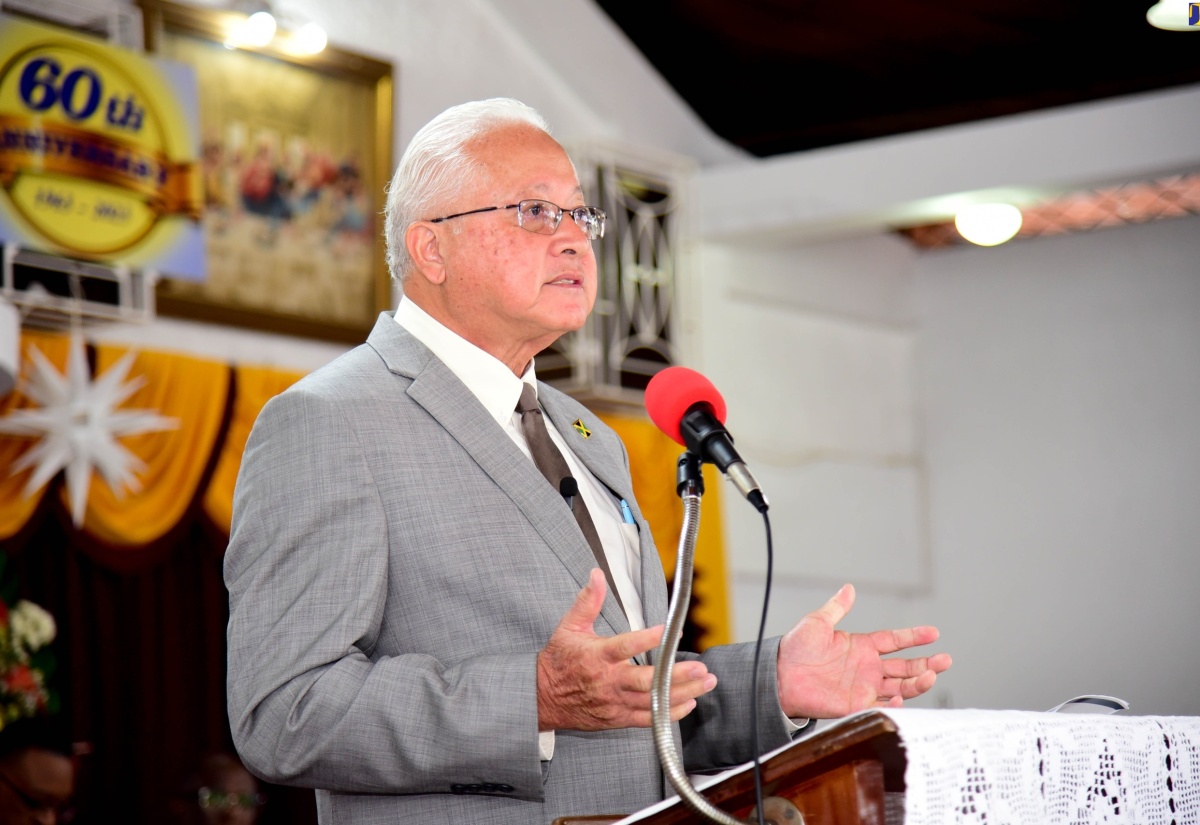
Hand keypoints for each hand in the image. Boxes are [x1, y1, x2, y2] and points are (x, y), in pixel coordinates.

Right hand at [537, 569, 717, 730]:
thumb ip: (588, 601)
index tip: (672, 631)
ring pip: (652, 701)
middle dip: (676, 675)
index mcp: (597, 656)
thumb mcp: (569, 626)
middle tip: (700, 668)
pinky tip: (689, 702)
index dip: (650, 639)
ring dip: (682, 693)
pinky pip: (647, 719)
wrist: (541, 698)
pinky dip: (669, 712)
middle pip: (646, 680)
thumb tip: (597, 574)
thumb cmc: (558, 660)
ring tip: (705, 682)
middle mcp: (608, 681)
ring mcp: (613, 702)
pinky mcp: (616, 718)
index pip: (626, 646)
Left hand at [776, 583, 951, 717]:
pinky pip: (881, 705)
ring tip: (932, 675)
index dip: (913, 636)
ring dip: (917, 682)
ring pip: (900, 686)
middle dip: (926, 663)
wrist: (779, 676)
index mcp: (861, 646)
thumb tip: (849, 588)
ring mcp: (864, 686)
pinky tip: (903, 695)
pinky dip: (895, 703)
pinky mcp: (856, 704)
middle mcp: (867, 667)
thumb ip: (837, 607)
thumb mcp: (817, 623)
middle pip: (904, 666)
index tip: (934, 633)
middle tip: (945, 660)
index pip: (894, 640)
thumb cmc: (794, 649)